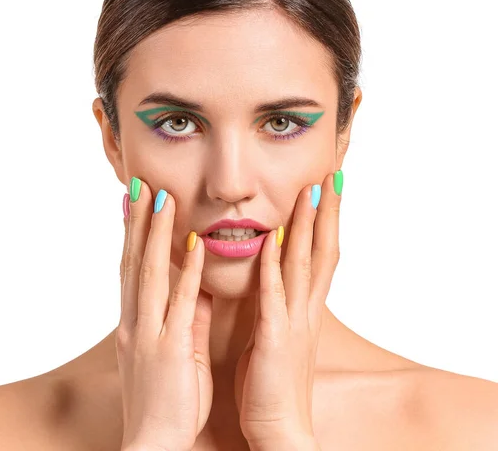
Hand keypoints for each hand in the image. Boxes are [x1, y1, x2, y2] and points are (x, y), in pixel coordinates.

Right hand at [117, 177, 213, 450]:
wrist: (154, 444)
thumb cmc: (164, 402)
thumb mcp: (173, 353)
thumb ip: (183, 318)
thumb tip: (194, 288)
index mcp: (136, 324)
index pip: (132, 270)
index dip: (133, 236)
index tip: (135, 205)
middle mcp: (136, 322)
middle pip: (133, 262)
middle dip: (137, 223)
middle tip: (139, 186)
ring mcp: (149, 333)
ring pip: (149, 274)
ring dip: (154, 234)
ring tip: (160, 199)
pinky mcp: (169, 348)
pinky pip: (178, 304)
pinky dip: (185, 272)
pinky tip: (192, 245)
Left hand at [234, 170, 342, 448]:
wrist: (278, 429)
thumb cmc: (271, 383)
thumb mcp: (275, 336)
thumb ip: (276, 305)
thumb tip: (270, 277)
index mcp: (303, 311)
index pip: (319, 257)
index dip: (325, 223)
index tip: (326, 191)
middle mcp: (304, 311)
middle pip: (322, 252)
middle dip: (326, 214)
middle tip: (331, 177)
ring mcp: (292, 323)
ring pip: (304, 266)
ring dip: (307, 228)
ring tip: (311, 192)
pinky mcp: (273, 339)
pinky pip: (274, 296)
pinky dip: (274, 267)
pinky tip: (275, 240)